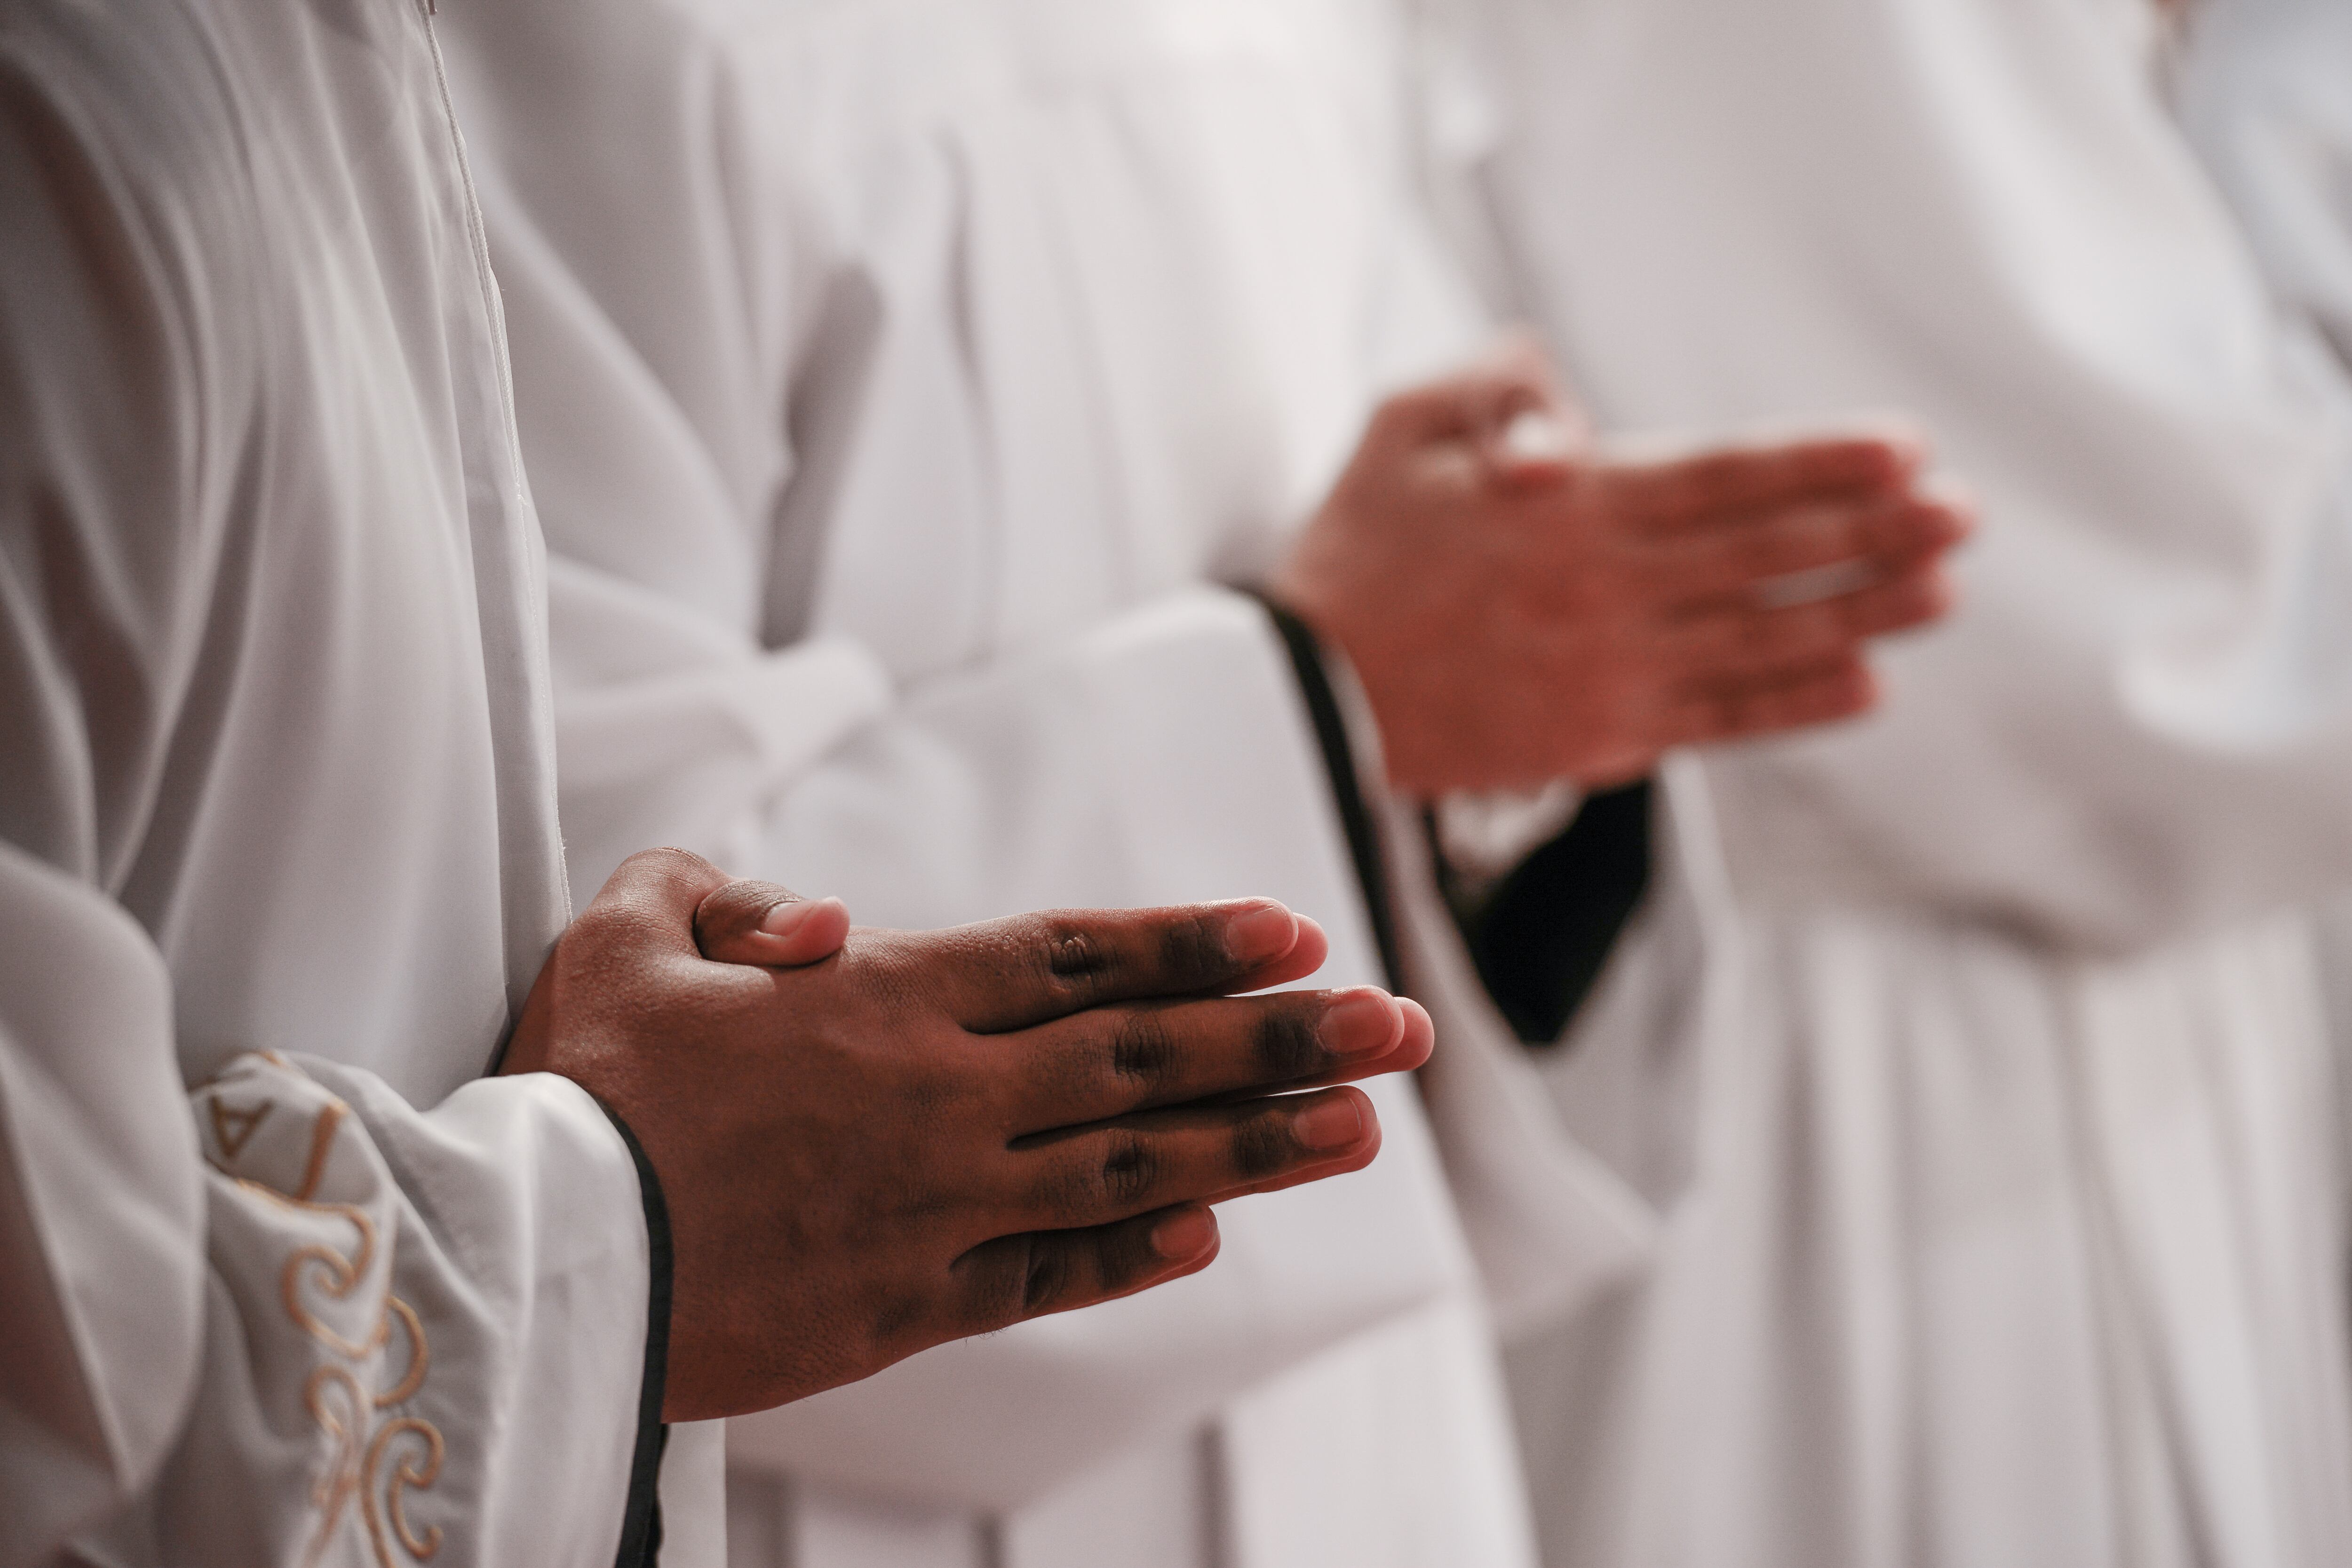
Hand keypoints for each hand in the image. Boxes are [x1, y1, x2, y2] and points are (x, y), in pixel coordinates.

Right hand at [502, 850, 1431, 1419]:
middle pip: (1140, 1058)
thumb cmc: (571, 1084)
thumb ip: (727, 893)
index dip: (1195, 945)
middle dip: (1280, 1037)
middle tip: (1402, 1027)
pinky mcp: (901, 1308)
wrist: (526, 1256)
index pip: (1078, 957)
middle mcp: (936, 1100)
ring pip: (1124, 1167)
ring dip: (1251, 1145)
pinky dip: (1128, 1256)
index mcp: (882, 1000)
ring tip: (1361, 1129)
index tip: (1297, 934)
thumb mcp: (626, 937)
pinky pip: (1042, 1277)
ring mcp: (931, 1209)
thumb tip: (829, 918)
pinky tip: (1205, 1237)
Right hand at [1267, 338, 1972, 793]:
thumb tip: (1576, 412)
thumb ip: (1495, 383)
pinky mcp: (1600, 738)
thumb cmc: (1355, 548)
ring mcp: (1609, 671)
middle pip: (1766, 555)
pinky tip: (1865, 686)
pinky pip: (1721, 720)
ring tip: (1939, 592)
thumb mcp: (1402, 424)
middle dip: (1873, 532)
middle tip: (1962, 517)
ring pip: (1763, 637)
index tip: (1908, 451)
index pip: (1725, 476)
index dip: (1822, 463)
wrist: (1303, 694)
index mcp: (1567, 502)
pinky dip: (1796, 704)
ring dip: (1861, 612)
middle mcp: (1605, 587)